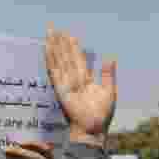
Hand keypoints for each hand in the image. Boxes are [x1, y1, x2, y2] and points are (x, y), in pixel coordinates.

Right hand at [44, 24, 116, 146]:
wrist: (93, 130)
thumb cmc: (101, 116)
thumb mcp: (109, 91)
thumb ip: (108, 74)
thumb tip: (111, 57)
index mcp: (85, 80)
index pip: (77, 60)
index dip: (73, 47)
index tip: (69, 35)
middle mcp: (73, 80)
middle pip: (65, 57)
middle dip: (60, 43)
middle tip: (54, 28)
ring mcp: (66, 84)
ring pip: (59, 60)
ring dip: (54, 47)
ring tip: (50, 32)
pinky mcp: (61, 89)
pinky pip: (54, 71)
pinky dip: (50, 59)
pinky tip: (47, 49)